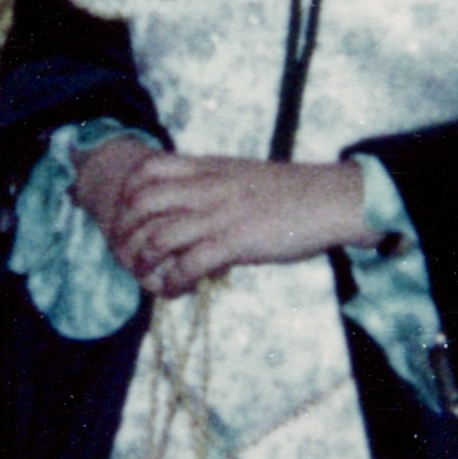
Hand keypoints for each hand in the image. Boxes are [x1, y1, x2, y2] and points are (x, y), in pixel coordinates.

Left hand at [88, 150, 367, 298]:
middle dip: (126, 230)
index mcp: (209, 167)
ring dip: (143, 261)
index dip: (128, 191)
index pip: (148, 168)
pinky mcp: (234, 242)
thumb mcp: (243, 175)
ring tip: (145, 275)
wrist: (331, 199)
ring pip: (158, 236)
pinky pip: (188, 265)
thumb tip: (194, 204)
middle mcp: (207, 188)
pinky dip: (173, 282)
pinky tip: (174, 291)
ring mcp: (219, 215)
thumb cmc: (292, 191)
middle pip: (142, 203)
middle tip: (126, 251)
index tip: (128, 213)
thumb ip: (214, 184)